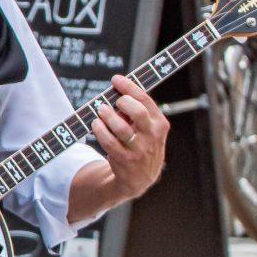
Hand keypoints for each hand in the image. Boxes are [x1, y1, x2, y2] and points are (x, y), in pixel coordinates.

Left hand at [91, 73, 167, 200]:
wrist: (140, 177)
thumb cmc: (141, 144)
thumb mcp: (147, 129)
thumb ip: (136, 113)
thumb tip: (117, 92)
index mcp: (160, 124)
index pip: (146, 100)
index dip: (130, 87)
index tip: (116, 79)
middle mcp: (152, 136)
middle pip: (138, 112)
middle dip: (122, 102)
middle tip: (113, 101)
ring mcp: (139, 149)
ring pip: (121, 128)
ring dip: (107, 116)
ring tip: (101, 110)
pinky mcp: (125, 159)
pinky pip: (109, 141)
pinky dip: (100, 130)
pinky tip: (96, 124)